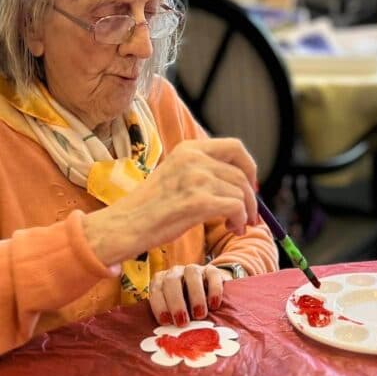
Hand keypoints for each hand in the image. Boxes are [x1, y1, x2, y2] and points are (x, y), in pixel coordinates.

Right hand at [83, 138, 257, 266]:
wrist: (125, 225)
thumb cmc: (149, 208)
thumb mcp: (175, 176)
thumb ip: (203, 173)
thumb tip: (240, 185)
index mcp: (188, 149)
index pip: (235, 147)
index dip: (249, 167)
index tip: (250, 186)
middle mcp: (194, 158)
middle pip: (242, 173)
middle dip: (251, 198)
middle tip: (250, 216)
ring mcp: (196, 179)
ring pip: (241, 193)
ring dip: (245, 213)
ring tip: (234, 226)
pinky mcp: (198, 202)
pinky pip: (236, 208)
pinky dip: (240, 220)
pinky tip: (231, 228)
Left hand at [149, 263, 232, 325]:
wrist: (208, 294)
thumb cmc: (186, 310)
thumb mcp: (175, 315)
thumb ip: (170, 321)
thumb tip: (165, 340)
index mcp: (160, 282)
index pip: (156, 290)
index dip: (159, 305)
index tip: (166, 322)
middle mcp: (175, 273)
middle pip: (172, 281)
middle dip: (176, 302)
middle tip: (183, 322)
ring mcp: (194, 269)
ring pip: (192, 274)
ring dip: (195, 295)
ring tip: (200, 315)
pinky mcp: (212, 271)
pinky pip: (212, 275)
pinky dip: (214, 290)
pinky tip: (214, 305)